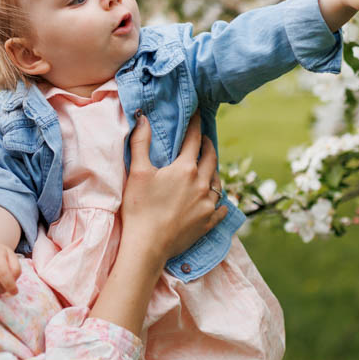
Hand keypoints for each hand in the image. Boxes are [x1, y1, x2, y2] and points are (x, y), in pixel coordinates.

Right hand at [120, 112, 228, 266]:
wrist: (148, 246)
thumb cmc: (139, 208)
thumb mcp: (137, 172)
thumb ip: (141, 143)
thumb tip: (143, 119)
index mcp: (185, 169)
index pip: (194, 140)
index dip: (196, 124)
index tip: (198, 113)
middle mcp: (201, 184)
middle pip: (211, 158)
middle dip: (208, 145)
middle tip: (205, 139)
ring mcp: (207, 205)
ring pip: (217, 182)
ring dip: (214, 171)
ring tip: (209, 167)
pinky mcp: (208, 223)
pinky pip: (221, 208)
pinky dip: (220, 201)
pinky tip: (218, 200)